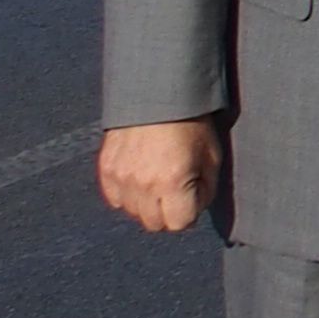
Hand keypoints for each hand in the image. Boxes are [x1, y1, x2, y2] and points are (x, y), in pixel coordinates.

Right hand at [96, 119, 220, 234]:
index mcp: (172, 182)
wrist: (159, 93)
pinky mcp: (106, 170)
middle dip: (169, 211)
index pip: (179, 224)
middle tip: (176, 189)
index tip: (193, 195)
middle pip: (154, 224)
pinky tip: (141, 175)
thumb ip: (206, 188)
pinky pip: (116, 199)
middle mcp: (142, 185)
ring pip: (133, 212)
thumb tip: (195, 207)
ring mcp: (121, 178)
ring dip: (147, 203)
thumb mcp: (212, 155)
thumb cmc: (192, 122)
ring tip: (159, 178)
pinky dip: (128, 193)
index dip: (190, 212)